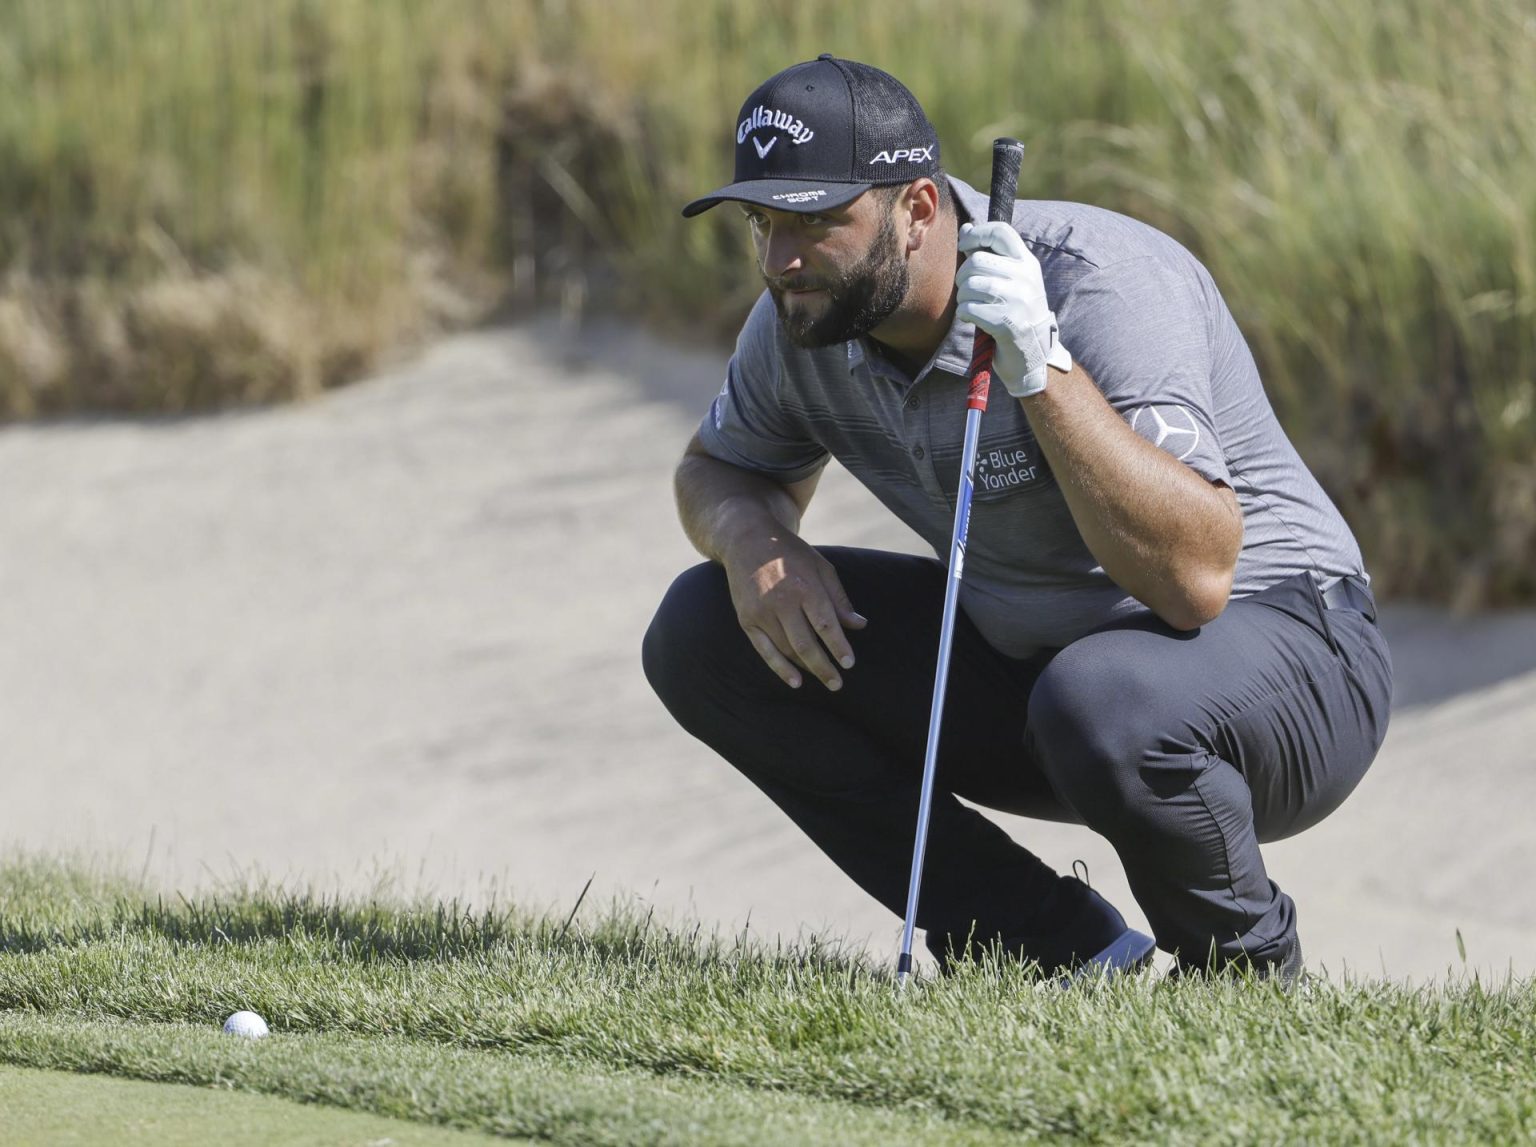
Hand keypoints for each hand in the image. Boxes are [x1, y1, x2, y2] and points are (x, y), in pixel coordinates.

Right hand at [720, 532, 866, 689]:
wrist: (747, 540)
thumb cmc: (791, 555)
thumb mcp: (821, 567)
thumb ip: (839, 598)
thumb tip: (859, 625)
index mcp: (804, 586)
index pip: (825, 624)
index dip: (838, 646)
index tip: (849, 663)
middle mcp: (781, 601)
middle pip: (805, 644)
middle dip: (823, 667)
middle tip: (837, 684)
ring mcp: (761, 612)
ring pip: (786, 649)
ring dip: (806, 668)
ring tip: (824, 678)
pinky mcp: (746, 619)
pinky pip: (764, 650)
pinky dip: (780, 668)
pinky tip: (795, 681)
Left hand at [955, 221, 1072, 396]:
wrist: (1034, 356)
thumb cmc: (1017, 314)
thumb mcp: (1012, 281)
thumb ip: (991, 256)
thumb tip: (966, 229)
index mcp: (1027, 263)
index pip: (1001, 231)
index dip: (977, 234)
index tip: (966, 246)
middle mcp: (1026, 277)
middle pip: (977, 261)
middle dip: (963, 276)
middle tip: (968, 290)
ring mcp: (1018, 300)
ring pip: (970, 285)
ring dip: (963, 298)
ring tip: (972, 307)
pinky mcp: (1006, 322)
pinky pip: (968, 308)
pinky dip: (965, 314)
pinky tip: (974, 320)